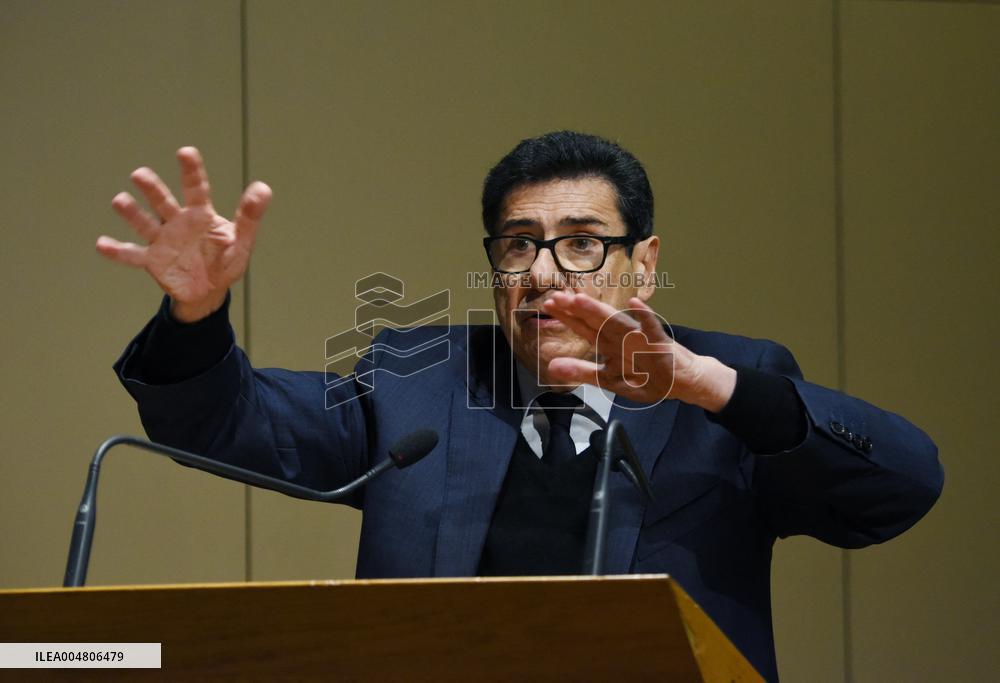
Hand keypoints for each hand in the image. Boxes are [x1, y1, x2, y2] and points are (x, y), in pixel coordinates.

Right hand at [96, 147, 271, 321]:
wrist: (208, 290)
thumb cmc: (225, 260)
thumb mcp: (242, 241)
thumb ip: (250, 216)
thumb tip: (263, 188)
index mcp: (201, 215)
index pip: (197, 188)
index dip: (192, 171)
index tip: (185, 152)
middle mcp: (178, 222)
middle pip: (164, 202)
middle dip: (153, 189)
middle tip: (140, 174)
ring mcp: (162, 240)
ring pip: (145, 224)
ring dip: (132, 213)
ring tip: (119, 200)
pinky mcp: (152, 260)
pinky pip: (133, 255)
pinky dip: (117, 251)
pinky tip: (101, 244)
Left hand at [541, 292, 736, 410]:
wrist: (683, 380)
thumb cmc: (646, 375)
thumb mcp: (609, 379)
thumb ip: (582, 372)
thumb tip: (551, 367)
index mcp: (610, 343)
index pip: (584, 327)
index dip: (567, 317)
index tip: (548, 305)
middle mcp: (622, 336)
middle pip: (596, 320)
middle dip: (577, 309)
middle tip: (557, 297)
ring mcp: (641, 338)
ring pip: (618, 322)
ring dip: (601, 311)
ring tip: (582, 300)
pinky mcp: (660, 343)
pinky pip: (652, 329)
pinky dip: (645, 317)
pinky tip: (636, 304)